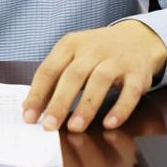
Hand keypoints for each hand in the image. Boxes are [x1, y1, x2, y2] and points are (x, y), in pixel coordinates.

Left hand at [21, 20, 166, 131]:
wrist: (137, 39)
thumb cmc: (97, 52)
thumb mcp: (73, 55)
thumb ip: (55, 78)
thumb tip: (32, 107)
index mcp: (70, 44)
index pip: (49, 69)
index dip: (37, 93)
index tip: (29, 116)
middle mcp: (93, 49)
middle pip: (73, 75)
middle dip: (60, 102)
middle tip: (49, 126)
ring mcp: (116, 60)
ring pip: (100, 81)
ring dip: (86, 106)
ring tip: (75, 127)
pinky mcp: (137, 73)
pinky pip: (130, 92)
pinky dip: (120, 109)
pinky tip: (110, 124)